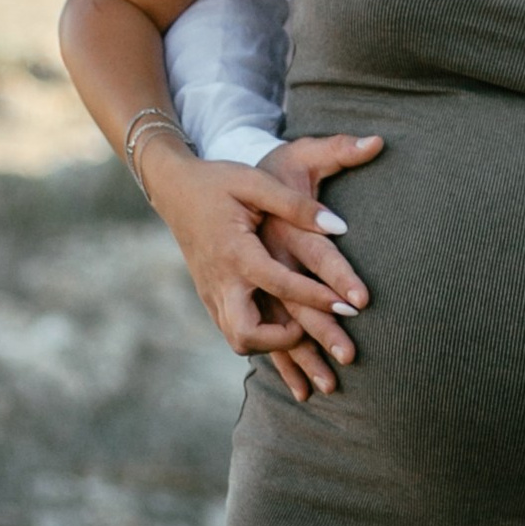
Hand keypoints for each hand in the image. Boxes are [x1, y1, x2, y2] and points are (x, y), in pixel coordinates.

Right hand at [143, 131, 382, 402]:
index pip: (279, 284)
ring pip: (238, 339)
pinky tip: (289, 339)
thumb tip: (340, 227)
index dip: (316, 298)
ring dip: (273, 344)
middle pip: (246, 333)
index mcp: (235, 251)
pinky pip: (234, 331)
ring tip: (308, 335)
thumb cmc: (218, 181)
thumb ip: (297, 205)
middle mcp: (220, 280)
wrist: (173, 189)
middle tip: (316, 330)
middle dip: (284, 341)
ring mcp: (211, 293)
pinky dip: (262, 339)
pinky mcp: (211, 297)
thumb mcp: (256, 182)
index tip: (351, 307)